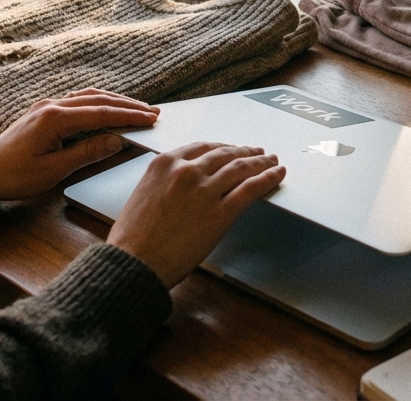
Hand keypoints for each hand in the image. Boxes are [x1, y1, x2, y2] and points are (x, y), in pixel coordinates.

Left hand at [0, 89, 158, 200]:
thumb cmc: (15, 176)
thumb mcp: (54, 171)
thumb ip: (87, 153)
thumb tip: (116, 139)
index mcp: (55, 118)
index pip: (102, 113)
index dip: (130, 115)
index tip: (152, 119)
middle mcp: (52, 105)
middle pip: (98, 99)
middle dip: (128, 105)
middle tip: (153, 112)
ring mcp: (46, 106)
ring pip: (88, 97)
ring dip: (114, 101)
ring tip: (137, 108)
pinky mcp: (43, 111)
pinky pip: (77, 101)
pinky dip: (98, 103)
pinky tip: (108, 108)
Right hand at [108, 142, 285, 287]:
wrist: (134, 263)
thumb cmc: (133, 239)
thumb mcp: (144, 194)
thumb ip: (166, 182)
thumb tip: (185, 184)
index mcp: (164, 163)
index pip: (202, 147)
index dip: (223, 147)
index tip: (232, 149)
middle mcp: (186, 171)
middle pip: (225, 154)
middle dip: (244, 152)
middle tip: (257, 152)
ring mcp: (205, 190)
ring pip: (241, 168)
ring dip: (261, 162)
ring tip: (272, 160)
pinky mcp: (220, 213)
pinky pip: (250, 189)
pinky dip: (268, 178)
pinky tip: (277, 174)